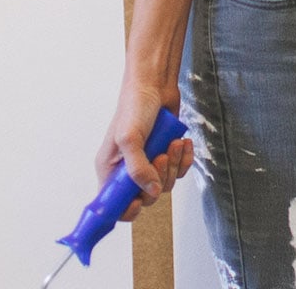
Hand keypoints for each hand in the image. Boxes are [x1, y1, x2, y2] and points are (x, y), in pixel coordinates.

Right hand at [95, 78, 194, 220]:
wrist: (156, 85)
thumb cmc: (135, 107)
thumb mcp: (130, 138)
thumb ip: (138, 169)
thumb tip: (151, 192)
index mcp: (110, 169)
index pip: (114, 204)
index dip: (126, 210)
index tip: (138, 201)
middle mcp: (128, 170)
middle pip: (145, 197)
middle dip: (158, 179)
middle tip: (160, 158)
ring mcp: (148, 163)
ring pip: (165, 184)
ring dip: (173, 165)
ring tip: (172, 144)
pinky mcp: (166, 154)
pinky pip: (179, 171)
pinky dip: (184, 159)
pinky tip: (183, 143)